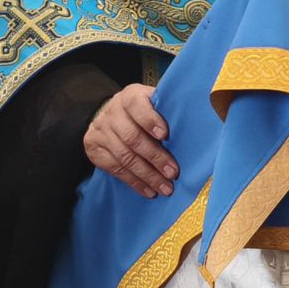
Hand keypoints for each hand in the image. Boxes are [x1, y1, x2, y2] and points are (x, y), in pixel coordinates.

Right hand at [84, 84, 175, 198]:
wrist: (109, 117)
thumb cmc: (143, 112)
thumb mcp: (153, 103)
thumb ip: (167, 110)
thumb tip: (194, 126)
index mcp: (130, 97)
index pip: (137, 105)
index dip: (151, 120)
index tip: (165, 135)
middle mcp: (112, 112)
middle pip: (132, 137)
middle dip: (155, 157)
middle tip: (172, 173)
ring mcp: (101, 131)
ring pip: (124, 157)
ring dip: (147, 175)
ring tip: (164, 187)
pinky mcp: (94, 149)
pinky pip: (115, 169)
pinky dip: (134, 182)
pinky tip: (148, 190)